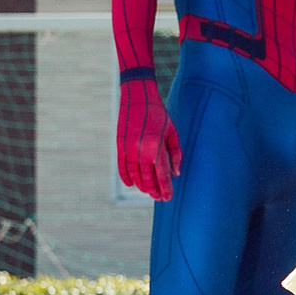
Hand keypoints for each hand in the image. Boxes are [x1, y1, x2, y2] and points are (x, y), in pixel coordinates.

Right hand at [117, 80, 181, 199]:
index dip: (165, 188)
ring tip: (148, 192)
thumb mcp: (172, 132)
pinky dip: (126, 177)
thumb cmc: (158, 114)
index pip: (162, 175)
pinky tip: (131, 184)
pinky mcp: (119, 145)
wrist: (137, 97)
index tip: (168, 198)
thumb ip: (175, 154)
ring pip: (134, 175)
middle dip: (154, 190)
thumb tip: (176, 174)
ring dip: (141, 186)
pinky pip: (122, 167)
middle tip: (159, 197)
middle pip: (148, 178)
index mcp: (156, 147)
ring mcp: (128, 149)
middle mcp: (141, 151)